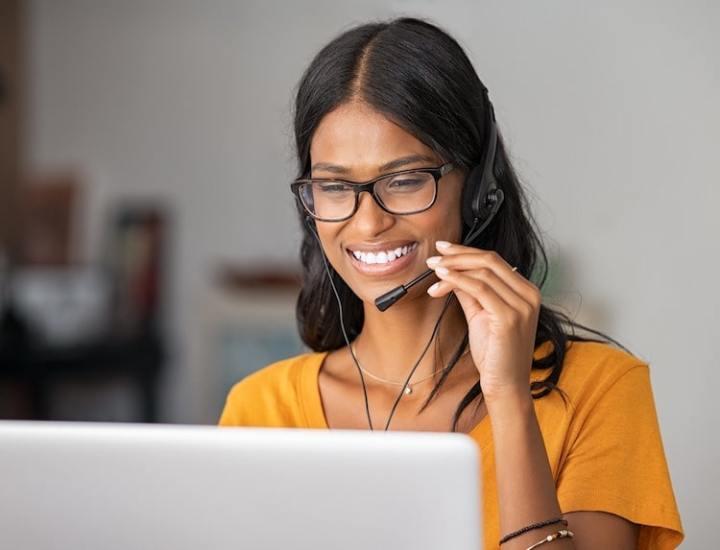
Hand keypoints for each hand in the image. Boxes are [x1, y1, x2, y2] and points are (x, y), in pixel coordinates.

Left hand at [425, 241, 541, 401]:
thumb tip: (452, 271)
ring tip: (433, 270)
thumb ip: (470, 292)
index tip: (444, 249)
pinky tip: (441, 281)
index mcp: (526, 291)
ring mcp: (522, 305)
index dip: (466, 251)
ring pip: (483, 272)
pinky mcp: (510, 317)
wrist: (505, 385)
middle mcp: (529, 295)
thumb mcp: (480, 315)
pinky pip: (479, 289)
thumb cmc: (495, 355)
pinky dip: (457, 280)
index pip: (494, 260)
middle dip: (458, 255)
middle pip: (489, 260)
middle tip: (434, 256)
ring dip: (453, 268)